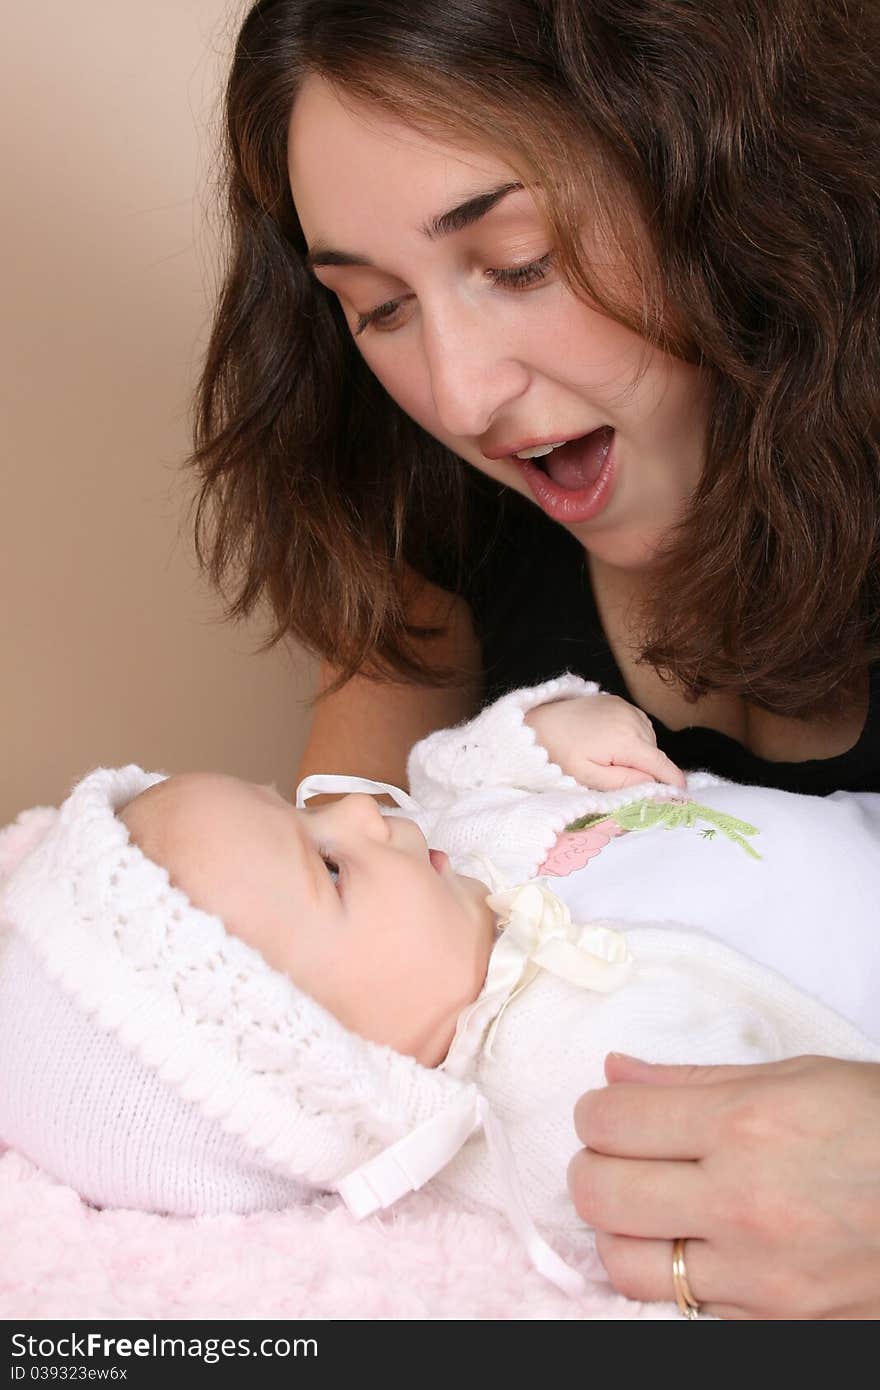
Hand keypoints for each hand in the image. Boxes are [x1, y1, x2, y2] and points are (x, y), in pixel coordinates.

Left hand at [524, 694, 685, 790]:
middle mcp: (631, 719)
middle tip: (621, 778)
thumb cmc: (558, 754)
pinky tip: (611, 742)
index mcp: (625, 740)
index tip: (684, 794)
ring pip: (648, 739)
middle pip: (654, 753)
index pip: (660, 763)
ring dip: (640, 752)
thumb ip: (624, 783)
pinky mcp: (618, 701)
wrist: (537, 723)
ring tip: (612, 759)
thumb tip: (655, 786)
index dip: (673, 780)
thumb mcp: (589, 777)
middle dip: (647, 768)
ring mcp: (625, 706)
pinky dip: (633, 736)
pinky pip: (638, 724)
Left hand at [567, 1053, 879, 1318]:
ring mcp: (762, 1279)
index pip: (611, 1122)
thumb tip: (614, 1074)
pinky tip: (700, 1248)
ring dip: (622, 1232)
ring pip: (628, 1267)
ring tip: (650, 1209)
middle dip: (592, 1169)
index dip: (597, 1112)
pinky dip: (678, 1280)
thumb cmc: (879, 1124)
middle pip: (600, 1196)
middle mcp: (744, 1205)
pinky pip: (689, 1312)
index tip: (609, 1112)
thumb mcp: (794, 1077)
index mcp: (745, 1126)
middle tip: (615, 1158)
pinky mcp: (780, 1328)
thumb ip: (690, 1080)